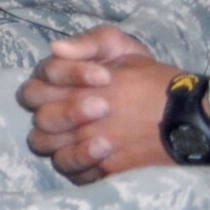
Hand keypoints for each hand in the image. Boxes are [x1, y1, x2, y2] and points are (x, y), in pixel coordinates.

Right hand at [18, 27, 177, 183]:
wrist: (169, 108)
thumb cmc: (136, 73)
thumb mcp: (117, 47)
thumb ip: (88, 42)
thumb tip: (56, 46)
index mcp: (52, 79)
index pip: (45, 76)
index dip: (71, 75)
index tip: (106, 76)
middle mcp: (49, 109)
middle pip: (40, 113)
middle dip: (70, 111)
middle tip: (104, 107)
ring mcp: (60, 137)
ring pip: (42, 142)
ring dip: (71, 141)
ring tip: (105, 140)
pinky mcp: (76, 162)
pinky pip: (65, 167)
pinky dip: (81, 162)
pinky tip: (105, 154)